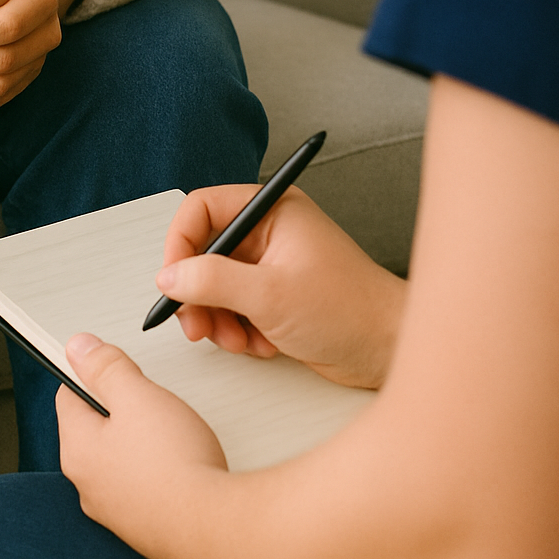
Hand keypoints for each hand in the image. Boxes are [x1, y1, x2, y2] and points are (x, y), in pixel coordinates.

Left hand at [57, 334, 226, 558]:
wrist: (214, 530)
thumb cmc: (174, 464)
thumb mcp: (138, 396)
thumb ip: (106, 368)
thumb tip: (78, 349)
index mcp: (77, 450)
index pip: (68, 397)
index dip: (91, 373)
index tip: (112, 366)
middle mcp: (89, 486)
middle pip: (96, 429)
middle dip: (122, 410)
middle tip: (151, 402)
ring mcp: (116, 512)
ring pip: (121, 460)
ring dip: (142, 442)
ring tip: (172, 435)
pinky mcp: (145, 529)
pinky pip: (144, 488)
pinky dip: (159, 473)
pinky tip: (183, 466)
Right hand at [155, 187, 404, 388]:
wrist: (388, 349)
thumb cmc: (350, 311)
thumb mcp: (270, 296)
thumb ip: (213, 282)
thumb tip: (170, 277)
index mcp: (273, 210)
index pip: (202, 209)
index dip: (180, 244)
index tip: (173, 280)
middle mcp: (269, 232)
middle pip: (203, 252)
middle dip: (197, 293)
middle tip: (196, 325)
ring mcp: (270, 265)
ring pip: (213, 285)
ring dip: (217, 318)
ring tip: (237, 341)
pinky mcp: (273, 296)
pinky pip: (232, 308)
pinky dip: (236, 330)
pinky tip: (261, 344)